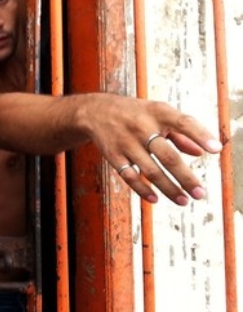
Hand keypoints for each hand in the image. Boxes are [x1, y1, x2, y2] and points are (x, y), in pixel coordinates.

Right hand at [80, 94, 221, 204]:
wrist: (95, 111)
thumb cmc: (135, 113)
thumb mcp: (157, 114)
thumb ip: (180, 133)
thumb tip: (200, 153)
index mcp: (157, 112)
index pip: (183, 123)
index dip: (200, 135)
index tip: (216, 150)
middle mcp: (141, 127)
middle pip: (168, 156)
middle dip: (185, 177)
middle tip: (200, 193)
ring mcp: (126, 142)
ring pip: (150, 171)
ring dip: (169, 188)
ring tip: (184, 200)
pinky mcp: (113, 155)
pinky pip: (129, 176)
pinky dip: (142, 189)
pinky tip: (155, 199)